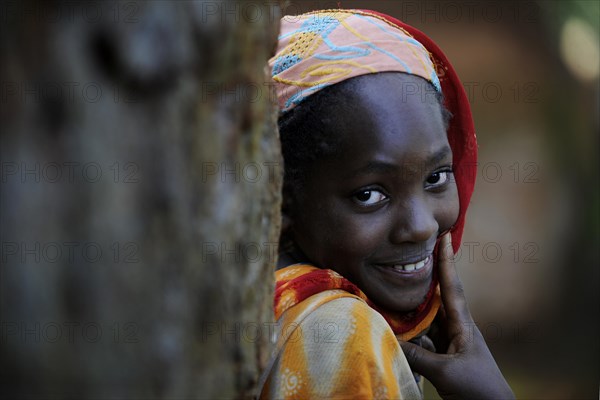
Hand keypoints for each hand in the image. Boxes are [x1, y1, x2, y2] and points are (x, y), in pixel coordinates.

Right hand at [400, 233, 514, 399]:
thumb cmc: (477, 390)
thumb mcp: (445, 373)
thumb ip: (418, 355)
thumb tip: (389, 340)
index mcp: (463, 325)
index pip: (452, 287)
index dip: (447, 261)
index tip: (445, 236)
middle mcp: (456, 329)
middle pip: (434, 299)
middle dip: (421, 281)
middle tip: (405, 261)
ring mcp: (449, 343)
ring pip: (424, 320)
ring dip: (409, 312)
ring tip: (389, 298)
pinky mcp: (443, 358)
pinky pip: (422, 340)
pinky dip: (408, 336)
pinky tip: (394, 333)